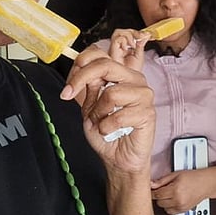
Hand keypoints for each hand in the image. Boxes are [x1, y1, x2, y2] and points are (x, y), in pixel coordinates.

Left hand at [61, 38, 153, 174]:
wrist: (119, 159)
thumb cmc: (107, 132)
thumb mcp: (90, 107)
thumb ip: (89, 88)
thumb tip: (84, 72)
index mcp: (121, 75)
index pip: (102, 55)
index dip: (81, 62)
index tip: (67, 83)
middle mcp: (134, 80)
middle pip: (106, 65)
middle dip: (81, 79)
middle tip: (68, 94)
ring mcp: (144, 95)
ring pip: (111, 93)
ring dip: (98, 113)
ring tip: (102, 123)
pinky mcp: (148, 112)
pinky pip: (119, 115)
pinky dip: (107, 127)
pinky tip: (111, 131)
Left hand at [150, 170, 209, 214]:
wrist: (206, 183)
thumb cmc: (193, 177)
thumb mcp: (176, 174)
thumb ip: (162, 180)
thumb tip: (151, 184)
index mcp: (175, 190)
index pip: (157, 194)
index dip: (153, 191)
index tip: (152, 189)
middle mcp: (178, 200)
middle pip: (159, 202)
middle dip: (160, 195)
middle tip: (164, 189)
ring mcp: (181, 206)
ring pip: (164, 208)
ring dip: (165, 202)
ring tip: (171, 193)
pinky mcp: (183, 210)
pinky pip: (170, 211)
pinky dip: (170, 206)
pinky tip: (174, 199)